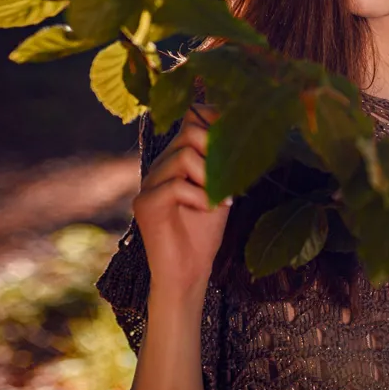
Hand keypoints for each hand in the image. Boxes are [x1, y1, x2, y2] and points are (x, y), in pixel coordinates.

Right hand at [132, 104, 231, 297]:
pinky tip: (210, 210)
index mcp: (177, 158)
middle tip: (229, 176)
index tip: (239, 136)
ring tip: (221, 197)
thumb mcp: (221, 189)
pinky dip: (201, 197)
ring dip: (211, 176)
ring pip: (184, 155)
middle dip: (216, 148)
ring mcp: (149, 183)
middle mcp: (160, 165)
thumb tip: (244, 131)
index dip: (217, 118)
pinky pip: (176, 185)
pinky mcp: (144, 204)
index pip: (192, 117)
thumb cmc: (205, 232)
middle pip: (189, 129)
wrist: (188, 272)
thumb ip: (224, 162)